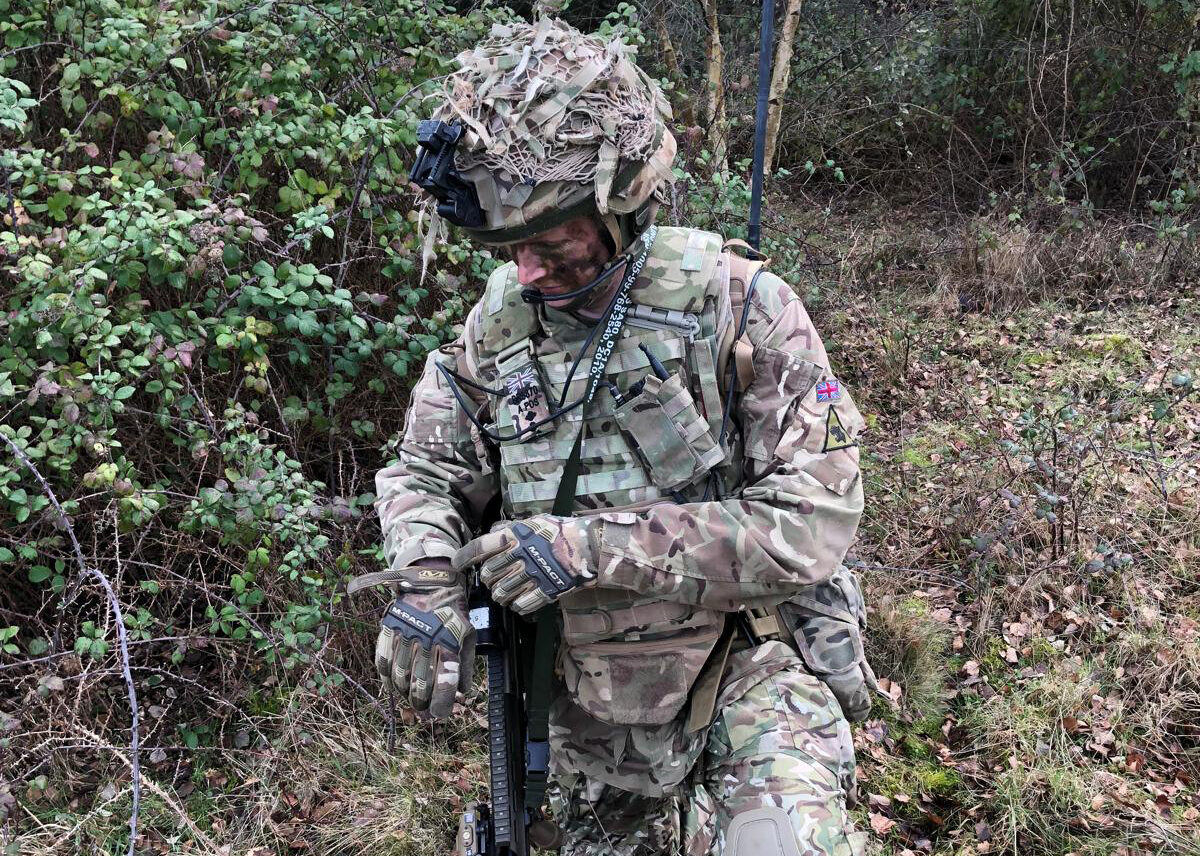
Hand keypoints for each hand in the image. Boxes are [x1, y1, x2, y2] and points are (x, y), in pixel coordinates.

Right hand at [374, 582, 473, 718]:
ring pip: (399, 676)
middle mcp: (427, 641)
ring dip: (403, 693)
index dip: (441, 704)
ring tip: (408, 698)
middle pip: (420, 684)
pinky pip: (383, 660)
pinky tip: (392, 684)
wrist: (432, 581)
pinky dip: (385, 677)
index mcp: (450, 643)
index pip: (445, 683)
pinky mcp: (390, 628)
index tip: (439, 715)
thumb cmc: (452, 612)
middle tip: (421, 710)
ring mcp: (406, 635)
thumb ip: (465, 665)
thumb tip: (462, 693)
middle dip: (420, 703)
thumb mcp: (467, 635)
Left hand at [452, 517, 595, 614]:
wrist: (586, 548)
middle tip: (492, 579)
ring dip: (499, 594)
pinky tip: (518, 601)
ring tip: (503, 593)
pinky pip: (521, 604)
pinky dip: (516, 605)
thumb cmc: (558, 532)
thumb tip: (493, 531)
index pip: (481, 548)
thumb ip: (510, 527)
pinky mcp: (543, 591)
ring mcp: (531, 576)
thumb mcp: (532, 521)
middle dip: (488, 579)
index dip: (465, 557)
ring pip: (502, 592)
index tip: (456, 564)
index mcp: (514, 537)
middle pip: (489, 574)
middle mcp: (519, 557)